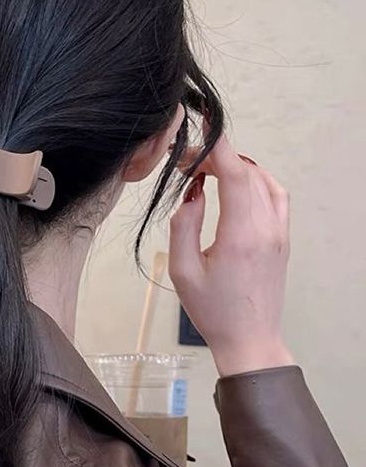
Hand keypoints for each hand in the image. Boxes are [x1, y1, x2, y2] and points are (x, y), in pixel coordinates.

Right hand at [168, 133, 293, 376]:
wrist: (249, 339)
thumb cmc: (212, 310)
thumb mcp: (182, 270)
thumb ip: (183, 226)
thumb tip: (193, 195)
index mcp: (241, 235)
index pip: (236, 174)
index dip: (218, 145)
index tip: (201, 127)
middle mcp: (267, 229)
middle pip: (248, 172)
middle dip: (217, 157)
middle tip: (187, 165)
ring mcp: (280, 233)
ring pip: (264, 180)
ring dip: (236, 168)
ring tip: (206, 174)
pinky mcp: (283, 238)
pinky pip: (276, 195)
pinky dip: (255, 181)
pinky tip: (235, 186)